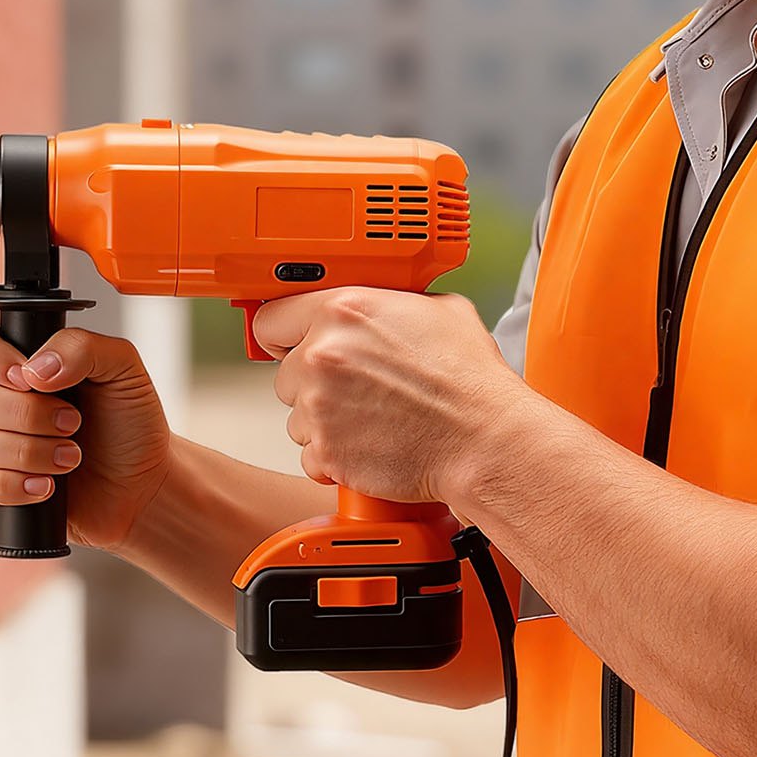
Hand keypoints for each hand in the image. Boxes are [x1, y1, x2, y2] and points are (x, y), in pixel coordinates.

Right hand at [0, 325, 174, 552]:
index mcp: (20, 364)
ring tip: (71, 458)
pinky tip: (47, 486)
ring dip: (27, 451)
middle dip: (24, 413)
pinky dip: (11, 485)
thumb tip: (34, 370)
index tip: (28, 379)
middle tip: (72, 423)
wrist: (145, 484)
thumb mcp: (122, 367)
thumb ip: (80, 347)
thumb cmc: (130, 423)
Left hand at [252, 287, 530, 508]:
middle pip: (284, 373)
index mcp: (342, 311)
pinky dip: (334, 456)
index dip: (283, 334)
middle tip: (356, 389)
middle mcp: (322, 355)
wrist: (486, 440)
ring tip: (370, 418)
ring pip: (296, 416)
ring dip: (323, 420)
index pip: (270, 319)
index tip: (288, 345)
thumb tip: (374, 302)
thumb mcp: (437, 309)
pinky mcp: (326, 450)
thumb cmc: (469, 381)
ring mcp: (320, 405)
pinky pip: (310, 454)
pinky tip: (370, 444)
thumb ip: (387, 301)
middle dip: (312, 382)